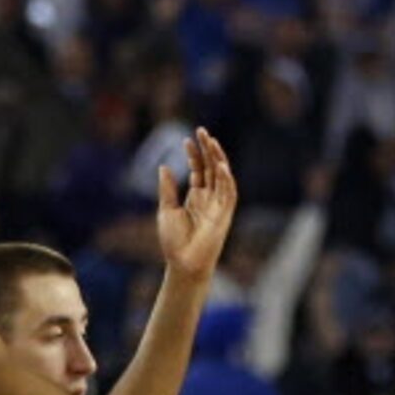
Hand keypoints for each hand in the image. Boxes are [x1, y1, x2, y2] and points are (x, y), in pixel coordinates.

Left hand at [155, 128, 237, 281]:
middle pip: (212, 168)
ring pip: (222, 176)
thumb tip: (164, 166)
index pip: (199, 169)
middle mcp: (209, 198)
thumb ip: (168, 188)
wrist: (183, 263)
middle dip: (208, 150)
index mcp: (196, 197)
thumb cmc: (174, 242)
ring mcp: (218, 205)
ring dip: (218, 159)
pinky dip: (227, 180)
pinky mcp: (225, 215)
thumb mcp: (166, 210)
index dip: (194, 154)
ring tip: (211, 142)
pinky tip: (221, 166)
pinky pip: (229, 194)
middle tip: (202, 131)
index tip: (186, 139)